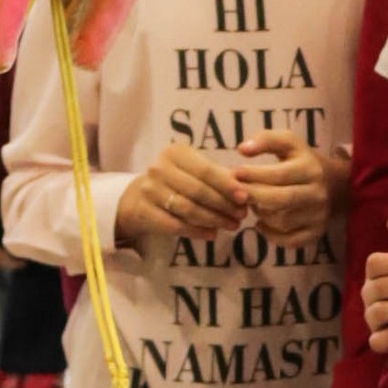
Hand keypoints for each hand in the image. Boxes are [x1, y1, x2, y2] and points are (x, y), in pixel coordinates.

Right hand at [118, 143, 246, 240]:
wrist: (138, 198)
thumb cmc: (175, 181)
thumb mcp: (193, 171)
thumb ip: (219, 176)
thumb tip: (248, 185)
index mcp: (174, 153)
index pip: (206, 171)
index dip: (227, 185)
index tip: (245, 198)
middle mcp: (159, 168)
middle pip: (198, 191)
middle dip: (223, 205)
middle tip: (241, 216)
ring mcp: (149, 190)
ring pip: (188, 209)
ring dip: (214, 220)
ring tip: (231, 226)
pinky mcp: (143, 211)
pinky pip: (175, 225)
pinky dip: (196, 231)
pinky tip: (211, 234)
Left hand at [232, 127, 335, 241]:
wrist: (333, 184)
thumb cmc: (300, 161)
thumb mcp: (288, 143)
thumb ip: (266, 140)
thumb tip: (242, 149)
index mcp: (311, 168)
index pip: (280, 174)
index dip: (255, 175)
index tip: (236, 173)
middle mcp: (318, 193)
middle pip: (280, 200)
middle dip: (254, 197)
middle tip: (236, 194)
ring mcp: (319, 216)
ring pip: (282, 221)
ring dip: (261, 214)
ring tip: (253, 204)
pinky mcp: (316, 233)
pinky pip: (289, 241)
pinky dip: (270, 235)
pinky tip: (261, 224)